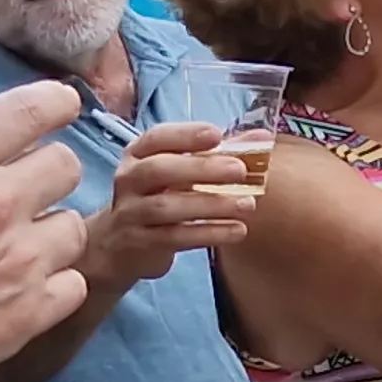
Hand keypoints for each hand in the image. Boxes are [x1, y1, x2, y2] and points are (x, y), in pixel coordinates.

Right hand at [0, 80, 94, 381]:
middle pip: (66, 164)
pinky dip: (56, 283)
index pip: (32, 109)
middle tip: (27, 188)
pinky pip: (72, 283)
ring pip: (74, 225)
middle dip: (49, 171)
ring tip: (25, 244)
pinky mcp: (32, 309)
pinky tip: (27, 288)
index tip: (61, 107)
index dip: (55, 103)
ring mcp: (21, 258)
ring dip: (53, 230)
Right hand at [79, 118, 253, 287]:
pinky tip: (237, 231)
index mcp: (138, 154)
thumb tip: (264, 138)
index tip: (217, 134)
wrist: (118, 246)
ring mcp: (130, 212)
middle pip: (159, 169)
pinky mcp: (140, 242)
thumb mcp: (179, 172)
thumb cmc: (158, 198)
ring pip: (166, 206)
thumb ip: (218, 154)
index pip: (157, 137)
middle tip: (240, 170)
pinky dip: (208, 234)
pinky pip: (174, 237)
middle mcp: (129, 179)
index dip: (186, 135)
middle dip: (201, 168)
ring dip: (210, 205)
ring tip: (247, 205)